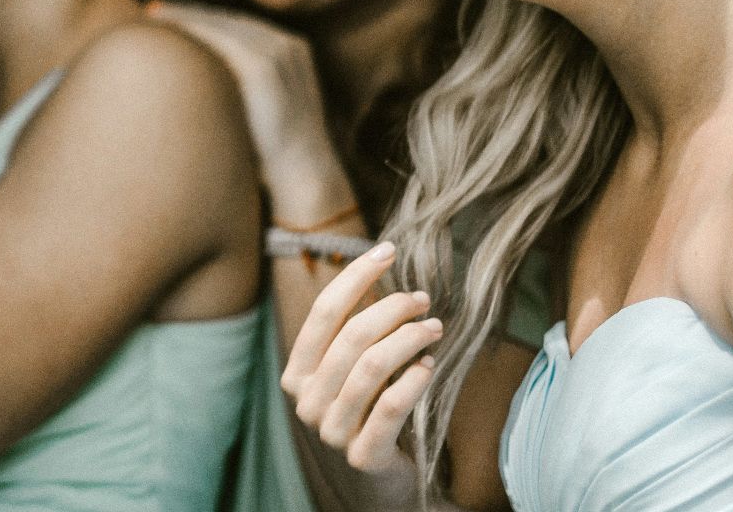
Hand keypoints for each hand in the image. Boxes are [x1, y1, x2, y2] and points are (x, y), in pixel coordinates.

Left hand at [146, 0, 338, 190]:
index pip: (241, 27)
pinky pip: (221, 39)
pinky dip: (194, 30)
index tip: (174, 18)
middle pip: (229, 20)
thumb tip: (210, 92)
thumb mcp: (268, 112)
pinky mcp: (263, 68)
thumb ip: (246, 93)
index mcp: (291, 54)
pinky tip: (170, 31)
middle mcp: (288, 46)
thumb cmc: (278, 156)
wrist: (304, 177)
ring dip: (187, 16)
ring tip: (155, 15)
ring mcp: (278, 54)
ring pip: (222, 24)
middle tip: (154, 9)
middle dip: (191, 12)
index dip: (207, 20)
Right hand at [282, 241, 436, 481]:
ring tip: (435, 328)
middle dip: (393, 307)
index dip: (356, 275)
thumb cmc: (368, 412)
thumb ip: (355, 328)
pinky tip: (429, 364)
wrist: (377, 482)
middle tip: (423, 300)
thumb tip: (381, 264)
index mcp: (297, 372)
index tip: (388, 250)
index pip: (324, 311)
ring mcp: (331, 430)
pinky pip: (390, 406)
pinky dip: (413, 379)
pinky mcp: (363, 455)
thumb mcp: (352, 369)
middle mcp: (307, 400)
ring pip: (372, 366)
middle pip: (352, 335)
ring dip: (409, 338)